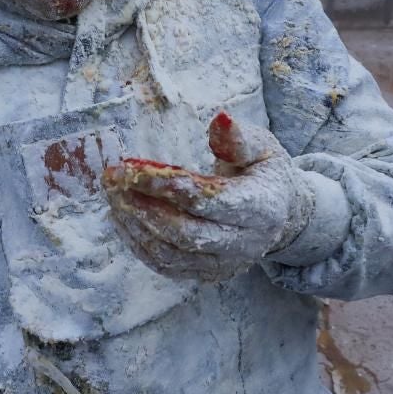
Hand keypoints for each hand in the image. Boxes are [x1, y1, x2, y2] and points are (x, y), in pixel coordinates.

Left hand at [103, 112, 313, 282]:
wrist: (281, 213)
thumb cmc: (264, 172)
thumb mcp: (262, 147)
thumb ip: (238, 138)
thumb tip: (220, 119)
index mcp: (262, 207)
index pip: (207, 200)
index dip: (165, 185)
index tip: (130, 167)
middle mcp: (245, 242)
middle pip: (185, 233)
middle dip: (142, 206)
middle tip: (111, 180)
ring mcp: (226, 264)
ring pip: (171, 254)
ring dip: (134, 226)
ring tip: (112, 196)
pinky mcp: (208, 274)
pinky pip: (167, 266)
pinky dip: (139, 244)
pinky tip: (122, 217)